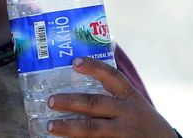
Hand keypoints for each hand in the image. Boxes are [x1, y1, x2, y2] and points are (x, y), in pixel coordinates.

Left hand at [46, 57, 176, 137]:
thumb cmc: (141, 121)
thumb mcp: (133, 103)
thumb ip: (113, 94)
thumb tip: (79, 74)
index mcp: (130, 97)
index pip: (112, 76)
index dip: (94, 67)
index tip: (75, 62)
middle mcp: (126, 113)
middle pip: (95, 104)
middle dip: (71, 101)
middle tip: (50, 101)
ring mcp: (123, 132)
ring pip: (93, 129)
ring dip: (69, 127)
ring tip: (51, 126)